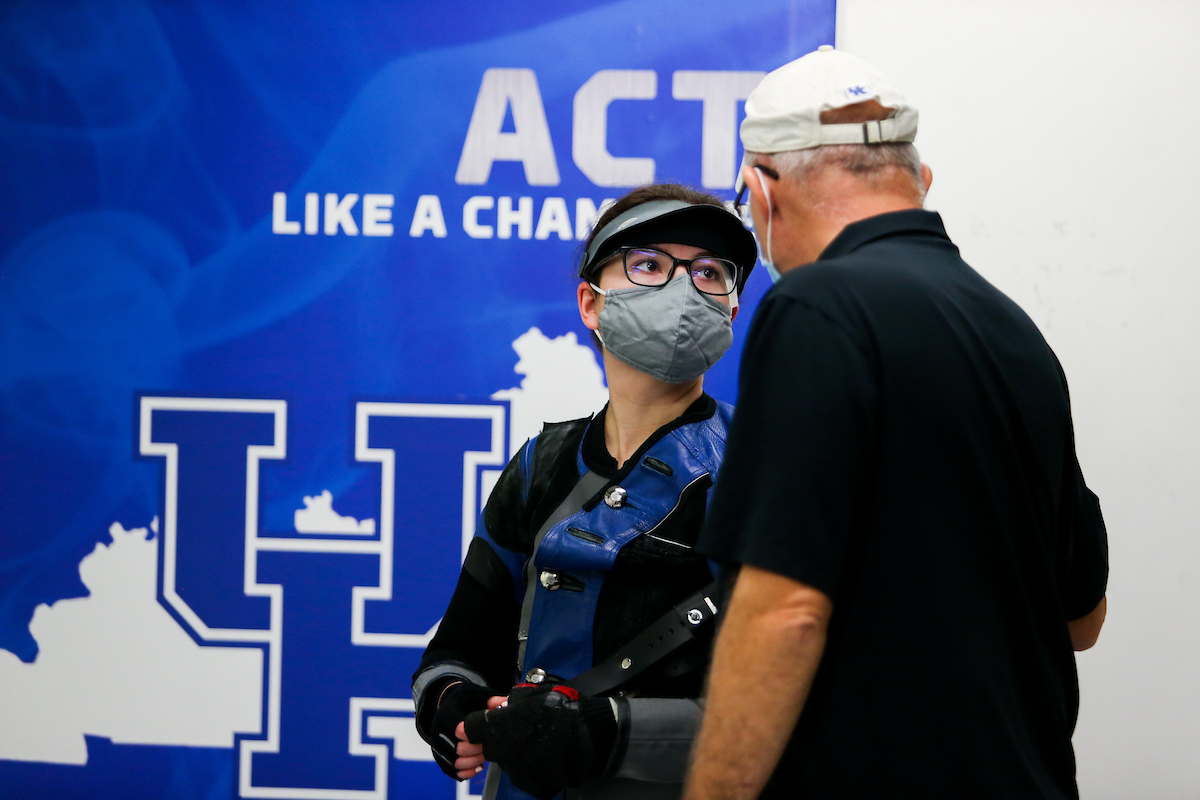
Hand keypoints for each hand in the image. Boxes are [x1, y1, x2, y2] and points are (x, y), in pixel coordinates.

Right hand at [428, 682, 501, 780]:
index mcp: (447, 712)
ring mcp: (436, 744)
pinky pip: (450, 771)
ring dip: (472, 763)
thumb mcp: (478, 694)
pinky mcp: (439, 756)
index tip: (489, 735)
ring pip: (453, 762)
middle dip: (476, 751)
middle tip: (491, 749)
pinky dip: (465, 773)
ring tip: (485, 758)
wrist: (450, 704)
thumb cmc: (467, 700)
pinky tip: (478, 767)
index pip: (459, 730)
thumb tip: (507, 702)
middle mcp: (438, 729)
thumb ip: (492, 699)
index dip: (476, 735)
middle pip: (456, 748)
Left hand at [462, 684, 618, 799]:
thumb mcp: (530, 695)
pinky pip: (522, 773)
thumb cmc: (561, 709)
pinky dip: (528, 765)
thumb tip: (495, 706)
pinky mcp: (530, 783)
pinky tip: (543, 754)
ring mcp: (516, 770)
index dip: (474, 725)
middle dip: (497, 738)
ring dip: (514, 751)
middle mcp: (502, 751)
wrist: (589, 733)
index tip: (482, 723)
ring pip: (506, 760)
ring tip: (536, 742)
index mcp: (499, 727)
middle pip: (488, 746)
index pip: (469, 729)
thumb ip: (507, 702)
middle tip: (518, 730)